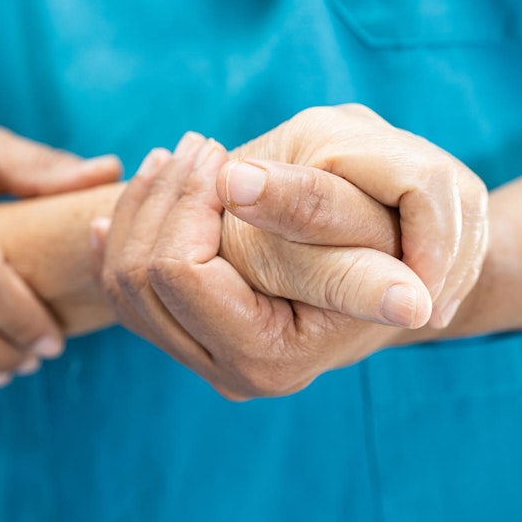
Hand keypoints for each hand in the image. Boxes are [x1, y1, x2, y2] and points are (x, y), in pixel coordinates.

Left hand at [97, 106, 488, 398]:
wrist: (402, 285)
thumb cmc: (395, 247)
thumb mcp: (362, 220)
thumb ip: (305, 207)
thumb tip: (241, 185)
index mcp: (268, 356)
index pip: (180, 271)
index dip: (188, 201)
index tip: (215, 151)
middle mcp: (230, 376)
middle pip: (139, 279)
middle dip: (161, 200)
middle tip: (196, 145)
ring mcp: (204, 363)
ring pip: (123, 286)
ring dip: (140, 212)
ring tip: (172, 159)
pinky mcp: (190, 344)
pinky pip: (126, 298)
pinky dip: (121, 244)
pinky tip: (118, 211)